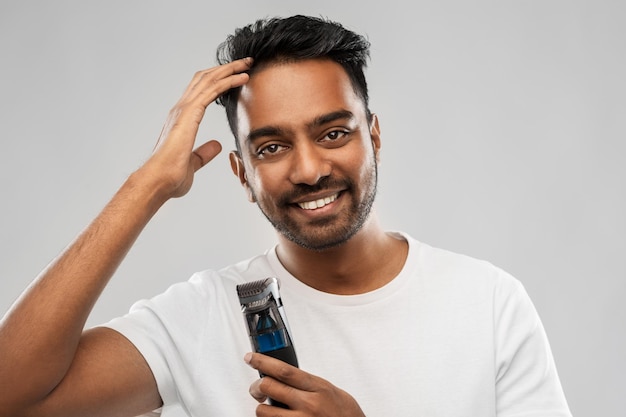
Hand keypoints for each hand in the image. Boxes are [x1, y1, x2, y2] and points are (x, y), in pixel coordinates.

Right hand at [139, 57, 251, 199]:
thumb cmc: (171, 176)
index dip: (218, 81)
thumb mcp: (193, 163)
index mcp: (182, 120)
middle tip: (244, 63)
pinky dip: (229, 81)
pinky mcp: (189, 114)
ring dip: (229, 69)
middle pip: (205, 79)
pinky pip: (212, 90)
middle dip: (225, 69)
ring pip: (209, 79)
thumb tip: (216, 146)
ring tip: (247, 63)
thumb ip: (204, 153)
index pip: (201, 92)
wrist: (159, 181)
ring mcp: (183, 110)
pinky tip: (242, 77)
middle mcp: (181, 110)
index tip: (235, 76)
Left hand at [245, 352, 365, 416]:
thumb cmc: (346, 415)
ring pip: (264, 411)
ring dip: (262, 408)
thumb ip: (309, 384)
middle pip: (269, 387)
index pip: (284, 370)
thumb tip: (287, 376)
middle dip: (257, 386)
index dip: (263, 362)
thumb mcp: (331, 391)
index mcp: (318, 388)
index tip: (251, 358)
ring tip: (270, 408)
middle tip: (257, 387)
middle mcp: (309, 405)